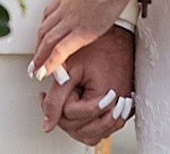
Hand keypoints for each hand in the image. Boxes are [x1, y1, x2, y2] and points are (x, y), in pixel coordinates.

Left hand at [32, 0, 132, 85]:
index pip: (48, 15)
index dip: (43, 28)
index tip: (41, 38)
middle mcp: (65, 9)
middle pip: (44, 30)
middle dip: (37, 46)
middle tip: (34, 59)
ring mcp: (71, 21)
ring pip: (47, 41)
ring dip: (39, 57)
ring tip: (36, 70)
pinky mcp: (82, 32)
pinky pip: (60, 50)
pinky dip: (50, 62)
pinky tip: (45, 72)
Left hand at [38, 25, 135, 145]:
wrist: (118, 36)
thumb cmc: (97, 46)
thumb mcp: (69, 70)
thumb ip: (56, 98)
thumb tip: (47, 123)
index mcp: (102, 99)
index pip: (70, 116)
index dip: (59, 103)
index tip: (60, 88)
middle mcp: (115, 109)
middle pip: (81, 130)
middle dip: (66, 115)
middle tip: (63, 95)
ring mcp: (120, 111)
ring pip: (93, 134)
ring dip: (77, 122)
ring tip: (71, 102)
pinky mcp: (122, 109)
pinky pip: (103, 127)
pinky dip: (90, 122)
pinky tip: (82, 106)